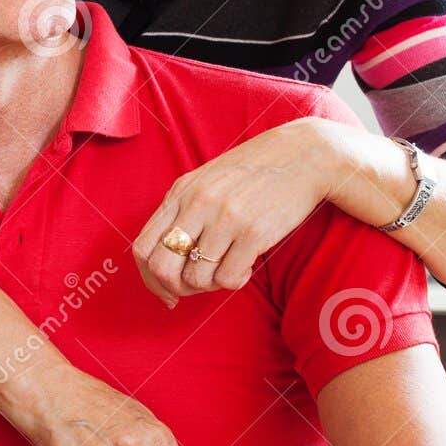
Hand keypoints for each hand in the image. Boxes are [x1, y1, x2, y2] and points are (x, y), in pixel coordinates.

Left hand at [132, 117, 340, 303]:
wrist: (303, 155)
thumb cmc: (253, 173)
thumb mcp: (207, 182)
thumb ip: (182, 213)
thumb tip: (163, 263)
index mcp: (180, 192)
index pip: (142, 247)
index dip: (149, 279)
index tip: (165, 290)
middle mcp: (197, 204)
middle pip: (162, 268)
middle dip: (174, 288)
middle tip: (195, 287)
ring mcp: (224, 218)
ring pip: (196, 278)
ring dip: (210, 284)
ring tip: (227, 268)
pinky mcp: (253, 232)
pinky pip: (228, 279)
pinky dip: (235, 281)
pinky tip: (246, 266)